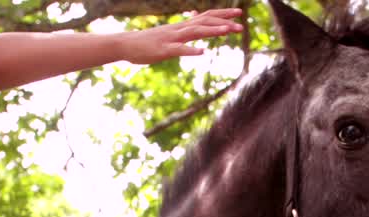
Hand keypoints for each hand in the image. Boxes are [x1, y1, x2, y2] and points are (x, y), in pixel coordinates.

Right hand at [120, 8, 243, 64]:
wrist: (127, 44)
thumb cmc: (149, 41)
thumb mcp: (170, 33)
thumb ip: (184, 28)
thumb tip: (196, 20)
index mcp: (182, 26)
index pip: (205, 17)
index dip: (222, 15)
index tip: (239, 14)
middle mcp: (179, 29)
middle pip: (204, 22)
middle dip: (223, 22)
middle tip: (241, 25)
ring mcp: (172, 38)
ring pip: (195, 32)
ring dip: (212, 31)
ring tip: (228, 30)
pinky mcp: (164, 50)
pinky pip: (179, 49)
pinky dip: (191, 50)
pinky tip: (202, 51)